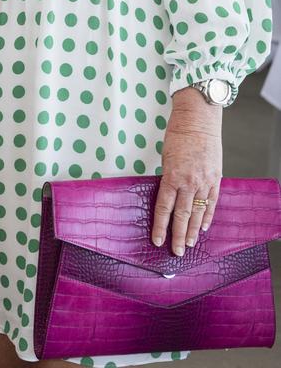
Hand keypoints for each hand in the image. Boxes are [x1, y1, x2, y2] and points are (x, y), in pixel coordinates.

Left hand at [151, 88, 222, 255]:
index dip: (161, 226)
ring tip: (189, 244)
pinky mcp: (215, 178)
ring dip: (193, 230)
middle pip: (182, 215)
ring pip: (198, 213)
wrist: (198, 120)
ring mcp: (204, 182)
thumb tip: (168, 195)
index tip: (157, 240)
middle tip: (176, 252)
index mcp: (172, 176)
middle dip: (178, 236)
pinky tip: (203, 227)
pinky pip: (212, 203)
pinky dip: (207, 216)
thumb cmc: (178, 134)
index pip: (164, 208)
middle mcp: (189, 182)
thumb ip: (168, 177)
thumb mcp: (166, 156)